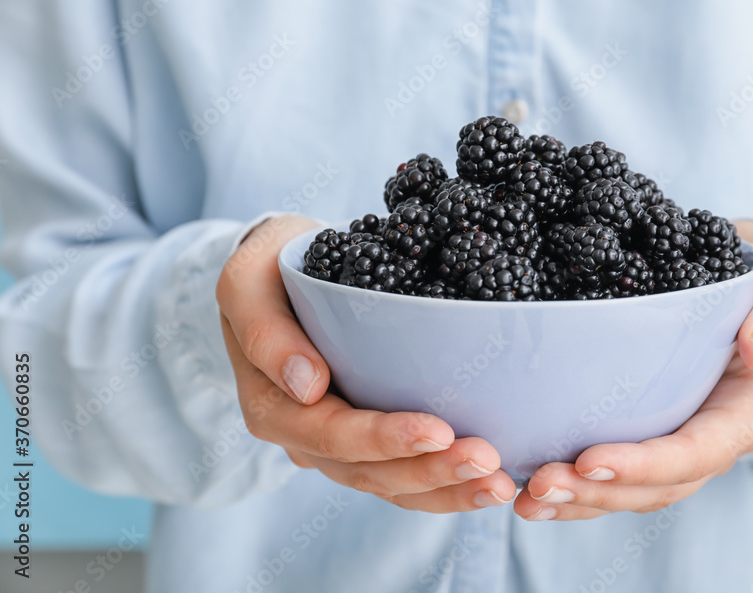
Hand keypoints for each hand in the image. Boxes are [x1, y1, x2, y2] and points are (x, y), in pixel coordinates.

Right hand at [216, 215, 515, 511]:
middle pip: (368, 472)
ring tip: (498, 485)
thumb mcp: (248, 282)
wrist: (280, 272)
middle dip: (430, 472)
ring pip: (392, 485)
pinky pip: (405, 476)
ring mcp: (337, 446)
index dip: (383, 439)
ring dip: (447, 489)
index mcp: (271, 406)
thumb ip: (265, 331)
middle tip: (487, 462)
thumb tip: (308, 386)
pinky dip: (446, 485)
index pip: (330, 435)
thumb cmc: (267, 269)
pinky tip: (489, 483)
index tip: (440, 431)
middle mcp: (304, 438)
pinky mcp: (369, 441)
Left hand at [512, 221, 752, 520]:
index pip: (697, 453)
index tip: (590, 460)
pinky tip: (528, 489)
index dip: (645, 465)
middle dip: (597, 492)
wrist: (750, 288)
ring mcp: (675, 445)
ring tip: (525, 499)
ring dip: (577, 501)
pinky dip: (574, 487)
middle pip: (655, 487)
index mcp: (743, 416)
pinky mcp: (646, 436)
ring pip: (629, 491)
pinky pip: (612, 475)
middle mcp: (709, 442)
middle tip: (539, 485)